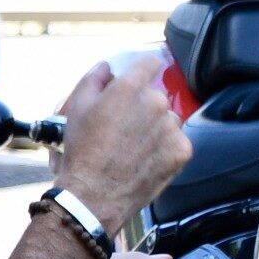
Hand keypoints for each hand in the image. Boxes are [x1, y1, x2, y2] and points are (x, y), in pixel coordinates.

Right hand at [53, 57, 193, 233]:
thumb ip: (93, 80)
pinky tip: (145, 159)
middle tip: (125, 126)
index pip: (150, 62)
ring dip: (156, 127)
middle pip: (156, 96)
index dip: (142, 70)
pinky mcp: (181, 150)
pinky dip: (165, 148)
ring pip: (168, 119)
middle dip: (143, 106)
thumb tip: (106, 68)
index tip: (138, 79)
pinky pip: (177, 141)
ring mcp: (171, 128)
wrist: (94, 195)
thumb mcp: (76, 109)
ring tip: (134, 147)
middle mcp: (155, 103)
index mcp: (129, 88)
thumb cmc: (82, 152)